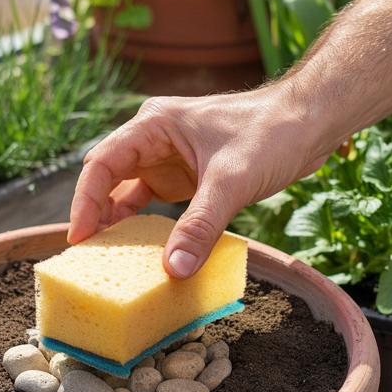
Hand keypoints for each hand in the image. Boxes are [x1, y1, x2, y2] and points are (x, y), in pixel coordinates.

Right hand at [68, 86, 330, 277]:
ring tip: (110, 261)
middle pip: (109, 179)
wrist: (311, 121)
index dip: (85, 201)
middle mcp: (154, 139)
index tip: (80, 238)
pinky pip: (157, 204)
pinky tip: (147, 253)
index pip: (102, 164)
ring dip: (121, 225)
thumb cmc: (272, 133)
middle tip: (88, 257)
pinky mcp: (188, 176)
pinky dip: (150, 228)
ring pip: (130, 195)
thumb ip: (200, 226)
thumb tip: (173, 269)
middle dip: (97, 217)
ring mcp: (170, 158)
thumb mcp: (232, 182)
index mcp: (153, 124)